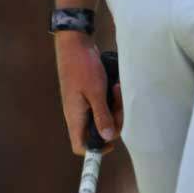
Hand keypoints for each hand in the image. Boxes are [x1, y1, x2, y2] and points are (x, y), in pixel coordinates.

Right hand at [54, 34, 120, 155]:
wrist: (74, 43)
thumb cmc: (82, 66)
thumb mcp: (95, 91)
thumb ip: (102, 115)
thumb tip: (108, 137)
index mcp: (75, 117)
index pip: (80, 145)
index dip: (96, 149)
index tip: (111, 139)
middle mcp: (77, 114)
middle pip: (97, 132)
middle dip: (113, 121)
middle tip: (119, 104)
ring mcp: (82, 104)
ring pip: (102, 117)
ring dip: (114, 108)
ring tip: (117, 89)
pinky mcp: (87, 94)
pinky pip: (102, 105)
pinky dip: (110, 99)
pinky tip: (115, 87)